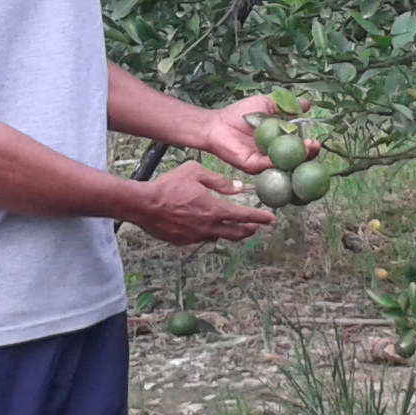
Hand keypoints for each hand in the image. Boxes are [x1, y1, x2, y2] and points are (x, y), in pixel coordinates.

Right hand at [130, 162, 276, 244]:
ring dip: (227, 231)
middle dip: (249, 230)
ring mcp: (196, 236)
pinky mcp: (183, 242)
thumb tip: (238, 187)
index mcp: (214, 210)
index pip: (244, 217)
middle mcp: (208, 227)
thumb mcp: (196, 172)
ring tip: (230, 225)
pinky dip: (207, 231)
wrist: (144, 205)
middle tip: (255, 227)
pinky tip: (204, 225)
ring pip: (218, 236)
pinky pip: (200, 237)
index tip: (272, 220)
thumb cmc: (169, 185)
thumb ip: (219, 181)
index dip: (260, 218)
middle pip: (236, 233)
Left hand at [201, 94, 315, 174]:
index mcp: (279, 140)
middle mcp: (274, 153)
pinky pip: (269, 165)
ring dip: (298, 160)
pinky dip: (279, 160)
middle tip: (314, 146)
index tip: (316, 140)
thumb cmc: (241, 113)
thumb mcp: (267, 104)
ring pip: (285, 164)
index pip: (298, 146)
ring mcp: (264, 161)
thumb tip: (308, 104)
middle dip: (308, 155)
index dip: (309, 145)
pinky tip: (288, 154)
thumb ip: (287, 105)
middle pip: (296, 159)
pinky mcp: (253, 166)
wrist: (217, 123)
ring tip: (307, 150)